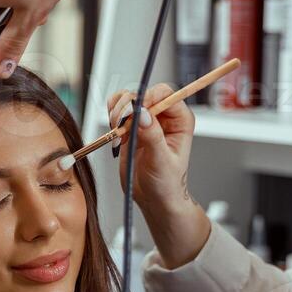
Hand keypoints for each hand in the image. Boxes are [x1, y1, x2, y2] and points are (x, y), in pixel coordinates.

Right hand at [105, 84, 196, 213]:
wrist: (154, 198)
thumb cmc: (166, 183)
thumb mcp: (161, 161)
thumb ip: (152, 136)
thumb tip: (142, 113)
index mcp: (180, 120)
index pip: (165, 94)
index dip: (148, 97)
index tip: (135, 111)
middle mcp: (163, 116)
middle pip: (143, 93)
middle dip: (128, 106)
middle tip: (120, 124)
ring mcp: (146, 120)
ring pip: (128, 99)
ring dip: (117, 110)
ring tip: (117, 130)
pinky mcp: (131, 126)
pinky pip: (118, 110)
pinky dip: (112, 116)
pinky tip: (115, 132)